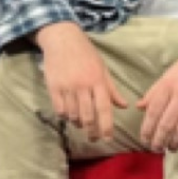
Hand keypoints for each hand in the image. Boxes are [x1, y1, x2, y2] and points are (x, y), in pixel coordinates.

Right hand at [35, 21, 128, 141]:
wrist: (62, 39)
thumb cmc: (85, 53)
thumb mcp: (102, 69)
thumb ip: (112, 89)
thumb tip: (124, 106)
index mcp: (98, 81)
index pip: (104, 109)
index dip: (106, 127)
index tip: (107, 139)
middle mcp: (83, 86)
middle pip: (88, 116)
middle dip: (92, 132)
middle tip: (93, 138)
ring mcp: (67, 87)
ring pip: (73, 115)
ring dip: (78, 124)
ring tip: (81, 124)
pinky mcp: (53, 87)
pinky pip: (59, 109)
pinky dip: (65, 116)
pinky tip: (68, 115)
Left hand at [137, 41, 177, 151]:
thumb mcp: (168, 74)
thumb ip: (154, 92)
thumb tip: (139, 107)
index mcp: (167, 86)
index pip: (152, 113)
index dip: (147, 130)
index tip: (144, 140)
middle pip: (166, 124)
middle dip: (159, 141)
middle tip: (156, 149)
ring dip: (175, 142)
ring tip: (171, 148)